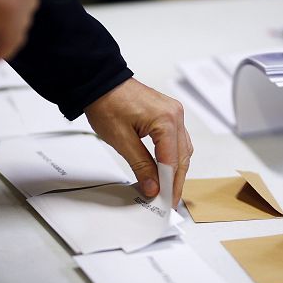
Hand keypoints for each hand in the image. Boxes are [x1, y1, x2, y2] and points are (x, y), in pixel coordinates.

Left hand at [84, 78, 192, 205]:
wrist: (100, 82)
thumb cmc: (107, 103)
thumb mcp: (121, 140)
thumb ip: (141, 166)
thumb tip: (152, 186)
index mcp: (166, 119)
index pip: (173, 161)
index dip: (170, 184)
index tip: (165, 200)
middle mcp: (175, 114)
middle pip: (182, 156)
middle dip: (176, 180)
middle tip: (168, 199)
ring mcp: (173, 112)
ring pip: (182, 149)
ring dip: (175, 169)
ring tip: (167, 188)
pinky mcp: (168, 113)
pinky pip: (177, 139)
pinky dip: (173, 156)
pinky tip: (165, 168)